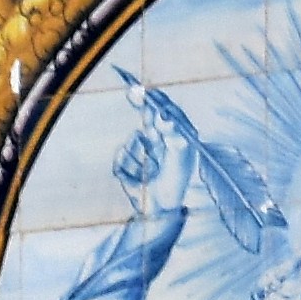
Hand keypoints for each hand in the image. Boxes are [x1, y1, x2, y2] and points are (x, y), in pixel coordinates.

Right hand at [110, 83, 193, 216]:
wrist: (159, 211)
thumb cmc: (176, 183)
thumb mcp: (180, 155)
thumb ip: (173, 132)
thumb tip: (163, 114)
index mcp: (176, 137)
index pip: (166, 111)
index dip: (155, 98)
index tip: (145, 88)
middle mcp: (159, 140)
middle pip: (148, 116)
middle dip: (142, 106)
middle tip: (132, 91)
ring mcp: (142, 151)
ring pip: (133, 140)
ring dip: (139, 155)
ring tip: (150, 171)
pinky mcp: (126, 165)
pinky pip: (120, 158)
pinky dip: (126, 168)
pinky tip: (137, 179)